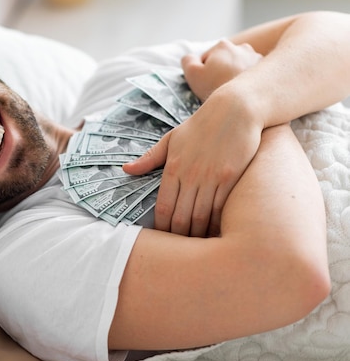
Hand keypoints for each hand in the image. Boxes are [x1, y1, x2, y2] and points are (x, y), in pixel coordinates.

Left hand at [122, 40, 262, 235]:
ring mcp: (211, 177)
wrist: (234, 110)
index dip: (160, 227)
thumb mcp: (170, 138)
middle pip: (180, 216)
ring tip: (195, 247)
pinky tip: (214, 233)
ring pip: (201, 216)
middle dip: (177, 236)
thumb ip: (149, 158)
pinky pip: (220, 207)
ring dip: (196, 234)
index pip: (163, 206)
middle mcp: (190, 174)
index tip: (161, 238)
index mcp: (172, 167)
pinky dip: (216, 223)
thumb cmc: (200, 126)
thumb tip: (125, 170)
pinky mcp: (231, 177)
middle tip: (178, 250)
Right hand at [182, 39, 261, 100]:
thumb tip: (190, 58)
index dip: (202, 73)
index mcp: (222, 46)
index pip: (206, 58)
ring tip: (233, 93)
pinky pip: (252, 76)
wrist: (245, 104)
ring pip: (239, 68)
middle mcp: (242, 48)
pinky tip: (245, 94)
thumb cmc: (216, 88)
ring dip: (235, 76)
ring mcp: (257, 59)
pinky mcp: (269, 72)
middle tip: (218, 89)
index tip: (205, 84)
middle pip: (225, 61)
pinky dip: (248, 83)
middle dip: (220, 72)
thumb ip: (188, 61)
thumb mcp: (192, 74)